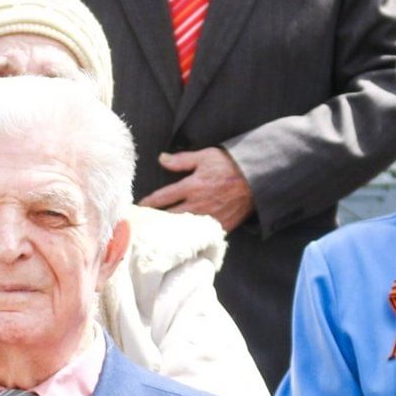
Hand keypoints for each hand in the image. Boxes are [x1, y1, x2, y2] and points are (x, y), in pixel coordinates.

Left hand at [138, 148, 253, 231]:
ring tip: (157, 233)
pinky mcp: (219, 226)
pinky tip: (180, 239)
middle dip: (155, 221)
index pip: (163, 197)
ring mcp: (208, 217)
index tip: (139, 207)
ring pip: (183, 228)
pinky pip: (201, 234)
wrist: (255, 180)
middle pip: (169, 217)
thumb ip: (181, 160)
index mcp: (191, 186)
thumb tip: (161, 159)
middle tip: (143, 224)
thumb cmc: (229, 165)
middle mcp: (197, 204)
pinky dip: (190, 237)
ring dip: (169, 230)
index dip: (148, 203)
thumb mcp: (205, 156)